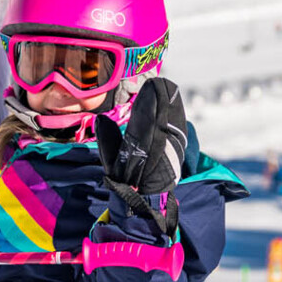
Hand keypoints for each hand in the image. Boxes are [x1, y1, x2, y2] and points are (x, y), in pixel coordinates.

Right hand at [96, 77, 186, 194]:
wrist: (146, 199)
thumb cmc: (126, 179)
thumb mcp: (112, 163)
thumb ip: (107, 141)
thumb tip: (102, 119)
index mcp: (139, 151)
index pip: (144, 123)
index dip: (149, 104)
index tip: (149, 88)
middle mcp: (157, 149)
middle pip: (162, 119)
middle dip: (163, 100)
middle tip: (161, 83)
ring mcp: (170, 150)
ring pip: (173, 123)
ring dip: (172, 105)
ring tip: (169, 88)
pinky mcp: (179, 151)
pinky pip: (179, 129)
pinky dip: (177, 115)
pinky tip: (175, 103)